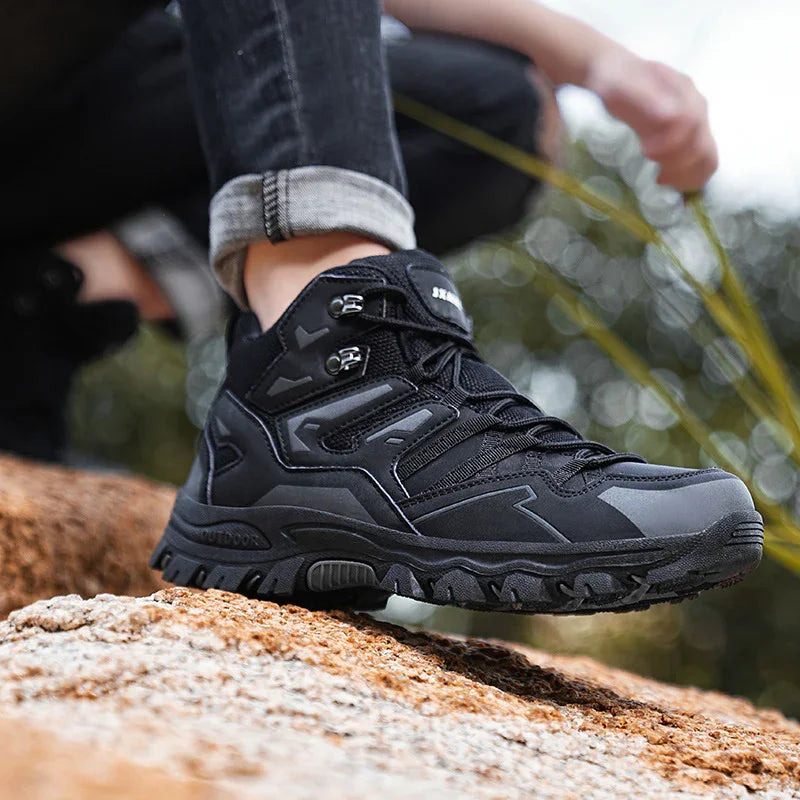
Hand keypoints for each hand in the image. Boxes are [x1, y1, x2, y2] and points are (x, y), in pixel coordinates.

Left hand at [585, 51, 717, 190]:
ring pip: (706, 156)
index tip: (647, 152)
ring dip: (685, 174)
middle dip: (679, 164)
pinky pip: (700, 160)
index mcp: (682, 90)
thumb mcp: (620, 85)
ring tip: (661, 178)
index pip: (690, 123)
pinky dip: (687, 176)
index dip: (672, 143)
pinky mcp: (687, 135)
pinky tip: (665, 178)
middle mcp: (695, 105)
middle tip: (655, 171)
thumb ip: (642, 97)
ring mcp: (695, 121)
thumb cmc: (614, 80)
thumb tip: (669, 117)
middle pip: (702, 144)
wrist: (614, 75)